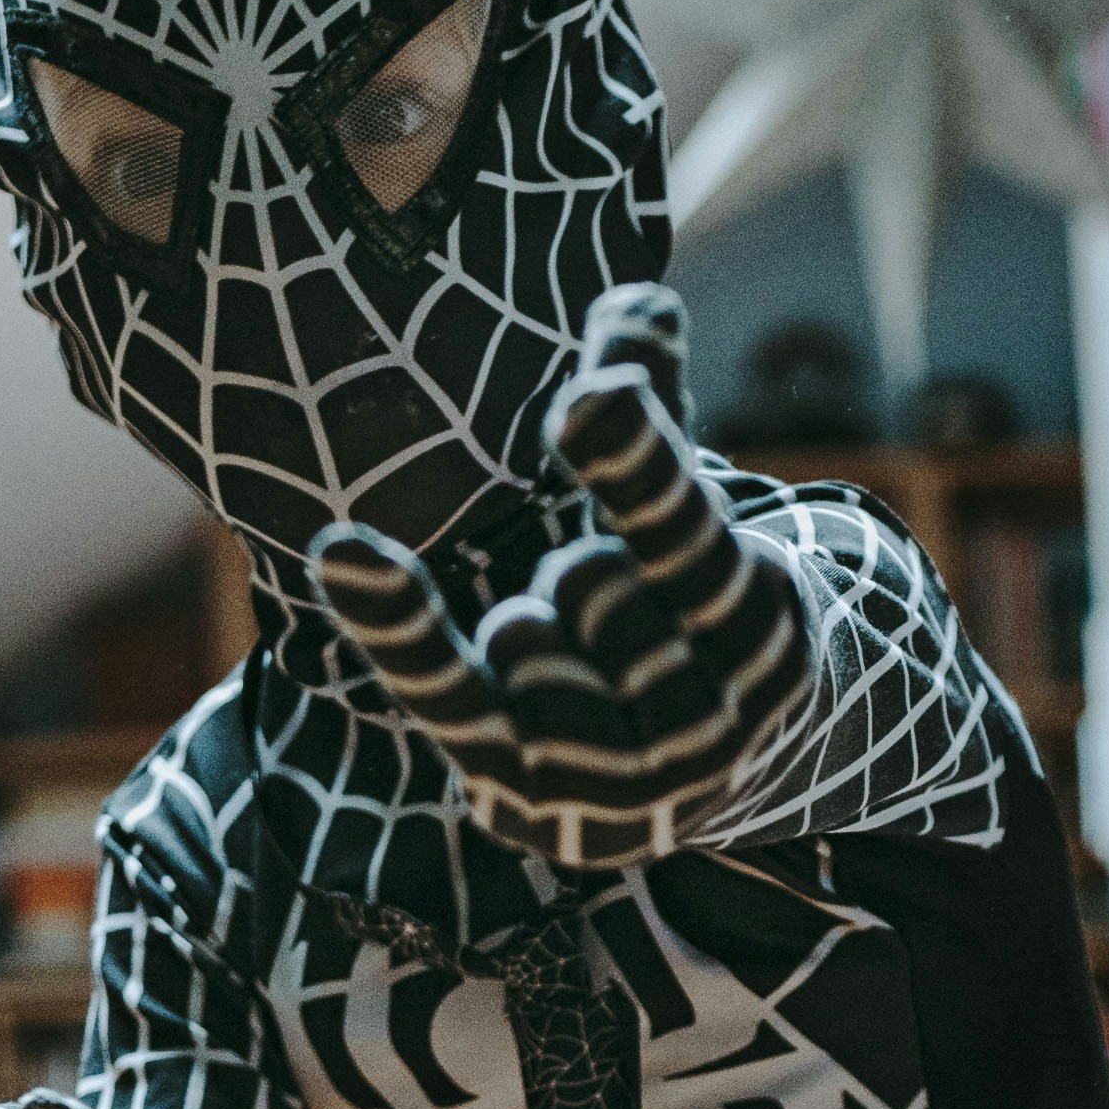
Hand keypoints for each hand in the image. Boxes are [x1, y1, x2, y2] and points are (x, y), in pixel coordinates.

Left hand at [307, 282, 811, 865]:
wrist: (708, 780)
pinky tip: (344, 552)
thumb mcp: (690, 516)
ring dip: (528, 629)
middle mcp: (710, 723)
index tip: (586, 395)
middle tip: (615, 616)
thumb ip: (656, 415)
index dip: (636, 466)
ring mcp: (622, 782)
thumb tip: (636, 301)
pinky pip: (449, 695)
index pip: (686, 535)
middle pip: (591, 581)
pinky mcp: (530, 807)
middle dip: (585, 574)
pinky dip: (400, 629)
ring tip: (580, 671)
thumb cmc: (683, 617)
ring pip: (525, 636)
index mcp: (764, 633)